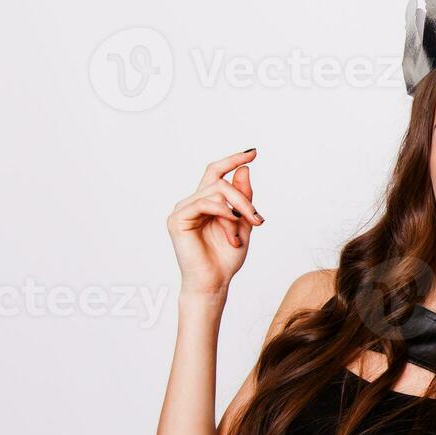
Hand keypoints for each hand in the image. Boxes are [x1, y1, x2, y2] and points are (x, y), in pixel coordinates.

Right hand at [166, 149, 262, 295]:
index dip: (233, 160)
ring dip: (236, 211)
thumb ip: (244, 198)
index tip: (253, 152)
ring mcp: (183, 209)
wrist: (215, 282)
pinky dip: (223, 212)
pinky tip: (231, 227)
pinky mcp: (178, 219)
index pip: (217, 173)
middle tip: (258, 220)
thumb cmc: (226, 257)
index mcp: (206, 203)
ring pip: (216, 191)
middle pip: (219, 181)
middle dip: (243, 197)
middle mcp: (192, 202)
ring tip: (240, 233)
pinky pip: (204, 203)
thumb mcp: (243, 223)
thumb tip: (244, 169)